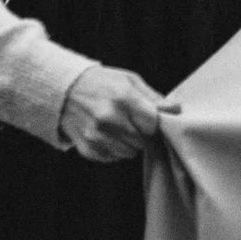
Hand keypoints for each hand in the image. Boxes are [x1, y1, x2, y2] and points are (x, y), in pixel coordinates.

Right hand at [59, 64, 176, 162]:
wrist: (64, 90)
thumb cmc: (102, 83)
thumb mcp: (129, 81)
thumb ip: (153, 98)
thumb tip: (176, 109)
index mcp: (123, 98)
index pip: (153, 124)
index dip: (154, 123)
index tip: (150, 119)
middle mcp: (109, 118)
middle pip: (143, 140)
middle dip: (143, 134)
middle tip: (133, 122)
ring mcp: (96, 136)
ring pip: (130, 152)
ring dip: (130, 144)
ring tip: (119, 127)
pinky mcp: (87, 148)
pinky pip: (113, 158)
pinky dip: (114, 150)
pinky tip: (107, 135)